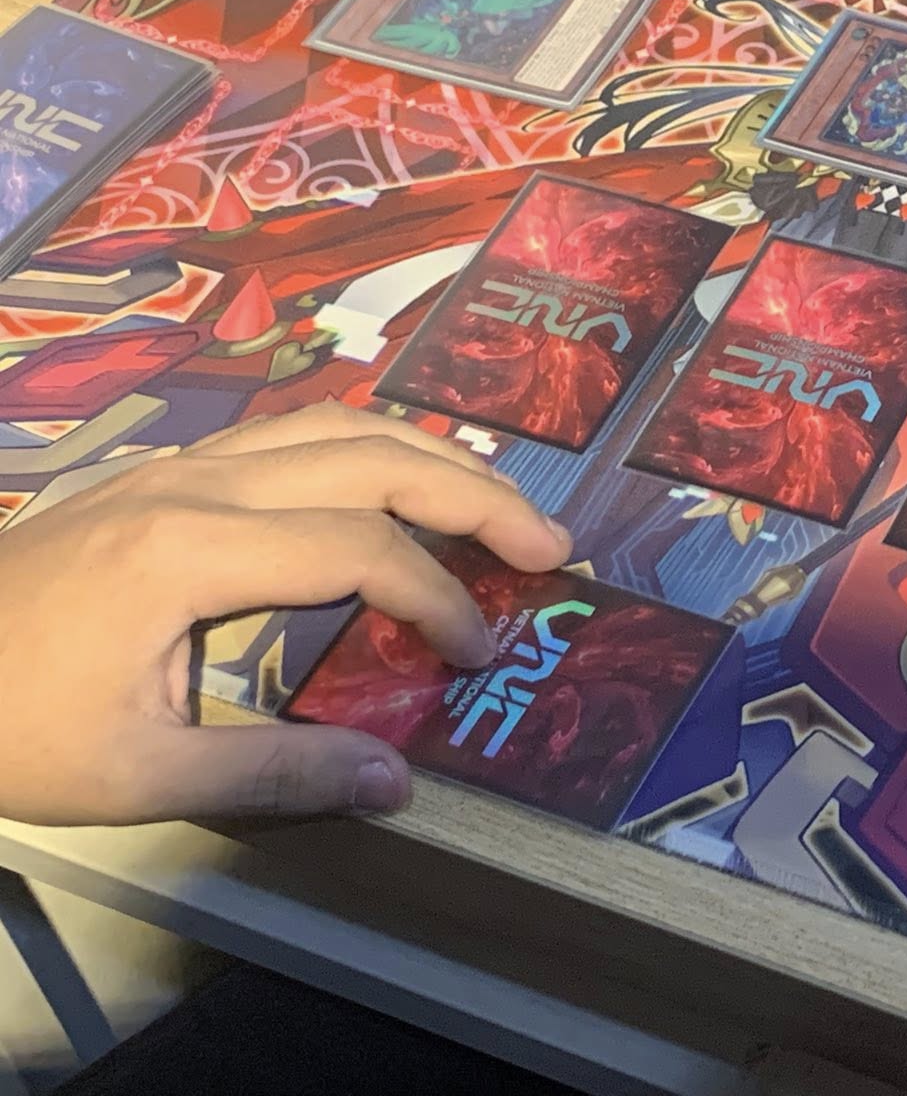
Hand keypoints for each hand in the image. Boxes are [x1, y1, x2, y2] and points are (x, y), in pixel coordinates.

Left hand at [0, 403, 571, 824]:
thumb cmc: (10, 727)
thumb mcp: (137, 775)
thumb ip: (275, 773)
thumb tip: (398, 784)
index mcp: (190, 549)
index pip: (359, 547)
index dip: (438, 596)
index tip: (477, 656)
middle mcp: (197, 481)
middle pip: (371, 454)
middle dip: (474, 495)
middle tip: (552, 547)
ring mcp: (180, 463)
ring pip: (338, 424)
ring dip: (433, 457)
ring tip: (501, 505)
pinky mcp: (167, 471)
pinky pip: (297, 432)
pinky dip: (375, 449)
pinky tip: (404, 485)